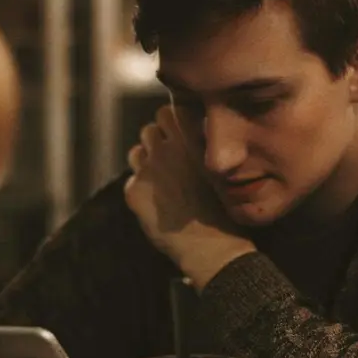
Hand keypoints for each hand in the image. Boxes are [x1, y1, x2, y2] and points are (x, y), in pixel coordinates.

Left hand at [124, 106, 255, 287]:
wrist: (213, 246)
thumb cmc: (224, 206)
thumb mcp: (220, 165)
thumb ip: (200, 143)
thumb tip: (186, 130)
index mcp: (189, 137)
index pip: (167, 111)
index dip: (172, 124)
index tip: (179, 136)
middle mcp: (165, 147)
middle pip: (149, 129)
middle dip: (157, 141)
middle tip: (170, 161)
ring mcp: (147, 169)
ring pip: (137, 152)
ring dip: (146, 161)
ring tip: (164, 182)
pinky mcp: (134, 191)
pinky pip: (132, 180)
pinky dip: (142, 188)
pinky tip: (159, 203)